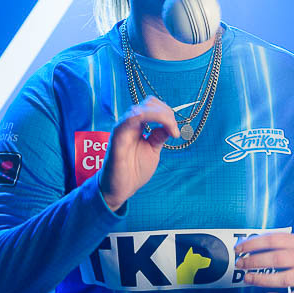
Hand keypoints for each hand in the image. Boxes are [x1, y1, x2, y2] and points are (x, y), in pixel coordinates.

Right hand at [98, 96, 178, 211]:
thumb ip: (159, 136)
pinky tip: (151, 125)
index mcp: (138, 126)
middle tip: (174, 131)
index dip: (167, 113)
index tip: (177, 131)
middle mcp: (129, 124)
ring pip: (139, 110)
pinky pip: (125, 122)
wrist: (121, 189)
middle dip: (166, 113)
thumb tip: (171, 125)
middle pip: (148, 103)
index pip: (153, 107)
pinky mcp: (116, 139)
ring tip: (171, 131)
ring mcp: (122, 130)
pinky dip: (139, 117)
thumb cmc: (134, 170)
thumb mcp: (153, 150)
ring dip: (159, 116)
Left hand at [234, 232, 293, 292]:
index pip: (272, 240)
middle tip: (240, 265)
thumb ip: (272, 245)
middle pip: (276, 259)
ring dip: (262, 280)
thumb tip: (244, 247)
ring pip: (283, 279)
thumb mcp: (292, 245)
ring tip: (248, 279)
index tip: (238, 250)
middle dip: (254, 262)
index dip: (252, 244)